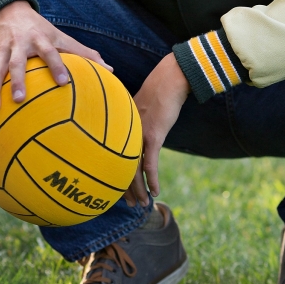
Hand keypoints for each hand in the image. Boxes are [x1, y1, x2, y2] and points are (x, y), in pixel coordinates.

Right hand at [0, 0, 111, 115]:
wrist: (7, 10)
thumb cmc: (40, 29)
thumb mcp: (61, 36)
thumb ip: (85, 53)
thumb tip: (111, 70)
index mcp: (39, 39)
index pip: (50, 52)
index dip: (56, 66)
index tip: (64, 83)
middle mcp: (19, 44)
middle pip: (17, 63)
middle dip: (18, 80)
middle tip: (20, 100)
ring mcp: (1, 51)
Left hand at [125, 53, 189, 206]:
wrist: (171, 78)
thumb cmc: (158, 91)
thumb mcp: (140, 107)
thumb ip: (134, 121)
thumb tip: (134, 133)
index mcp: (120, 127)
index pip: (113, 156)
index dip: (115, 175)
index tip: (116, 190)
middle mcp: (126, 132)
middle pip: (120, 166)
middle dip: (125, 188)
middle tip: (128, 205)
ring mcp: (139, 134)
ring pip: (135, 169)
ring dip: (138, 189)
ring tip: (141, 204)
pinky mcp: (155, 134)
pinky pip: (151, 163)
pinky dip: (152, 179)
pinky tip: (155, 191)